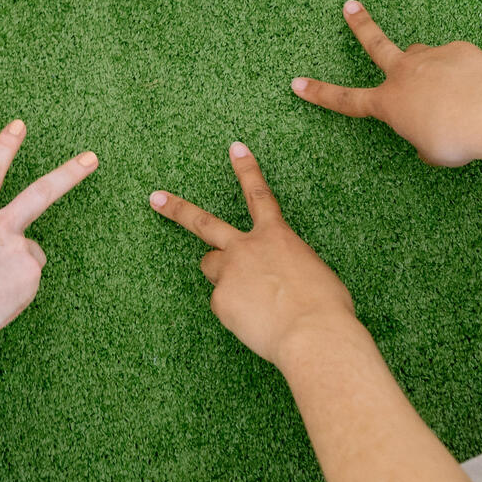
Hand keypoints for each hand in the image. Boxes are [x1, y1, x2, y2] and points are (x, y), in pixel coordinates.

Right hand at [0, 119, 96, 330]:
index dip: (5, 146)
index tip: (19, 126)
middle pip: (41, 192)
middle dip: (69, 173)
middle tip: (92, 158)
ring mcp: (18, 249)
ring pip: (29, 254)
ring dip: (16, 269)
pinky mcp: (30, 276)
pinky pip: (26, 283)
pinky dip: (14, 293)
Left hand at [150, 142, 354, 367]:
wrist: (313, 334)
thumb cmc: (326, 307)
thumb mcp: (314, 274)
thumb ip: (288, 265)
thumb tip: (277, 277)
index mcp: (276, 236)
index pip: (259, 194)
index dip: (247, 169)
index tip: (235, 148)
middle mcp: (246, 247)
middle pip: (204, 223)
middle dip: (177, 209)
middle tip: (155, 198)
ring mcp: (229, 272)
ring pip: (211, 267)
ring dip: (222, 275)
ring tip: (247, 296)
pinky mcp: (220, 300)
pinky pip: (223, 305)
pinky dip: (236, 313)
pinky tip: (255, 323)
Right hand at [293, 1, 481, 167]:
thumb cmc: (457, 137)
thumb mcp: (433, 151)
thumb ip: (422, 139)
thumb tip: (427, 132)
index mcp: (389, 102)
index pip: (345, 100)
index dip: (319, 93)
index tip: (297, 83)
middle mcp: (403, 73)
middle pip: (375, 43)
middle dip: (359, 25)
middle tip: (349, 6)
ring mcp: (429, 57)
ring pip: (423, 57)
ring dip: (431, 69)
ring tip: (454, 90)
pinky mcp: (457, 50)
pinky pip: (458, 62)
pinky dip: (465, 75)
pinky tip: (480, 89)